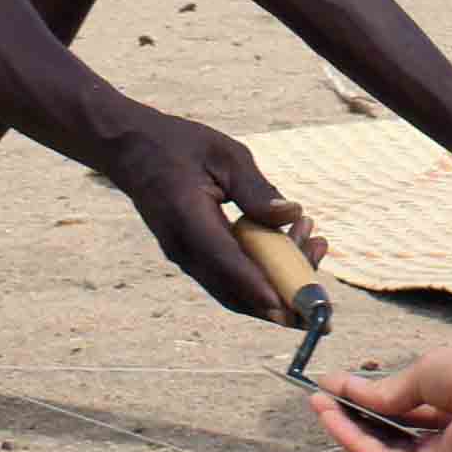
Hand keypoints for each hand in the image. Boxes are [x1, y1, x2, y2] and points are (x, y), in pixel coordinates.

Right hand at [87, 106, 318, 320]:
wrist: (131, 149)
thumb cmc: (178, 145)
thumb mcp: (224, 154)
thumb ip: (256, 189)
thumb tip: (291, 214)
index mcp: (186, 218)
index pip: (226, 262)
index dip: (259, 287)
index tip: (290, 306)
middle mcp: (183, 247)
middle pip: (233, 292)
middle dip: (279, 302)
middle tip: (320, 294)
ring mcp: (185, 255)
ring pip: (234, 290)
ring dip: (277, 281)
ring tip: (316, 245)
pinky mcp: (193, 254)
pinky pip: (229, 275)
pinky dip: (261, 271)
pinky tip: (291, 243)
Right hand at [309, 337, 451, 451]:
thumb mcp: (426, 372)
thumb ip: (389, 390)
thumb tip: (349, 388)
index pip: (410, 409)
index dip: (374, 398)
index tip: (340, 386)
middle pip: (395, 433)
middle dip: (357, 416)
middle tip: (323, 399)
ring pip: (386, 448)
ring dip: (349, 428)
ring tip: (320, 406)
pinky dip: (357, 440)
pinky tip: (334, 419)